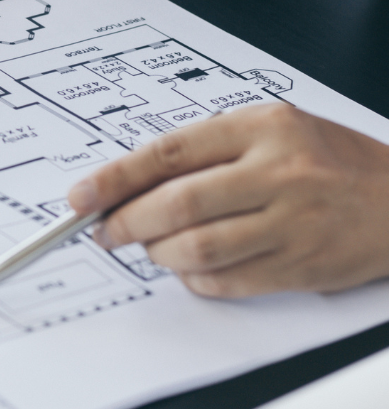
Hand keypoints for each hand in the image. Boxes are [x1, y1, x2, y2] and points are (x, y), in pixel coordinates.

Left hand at [67, 104, 388, 296]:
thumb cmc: (328, 159)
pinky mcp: (300, 266)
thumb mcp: (270, 129)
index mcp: (262, 127)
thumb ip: (206, 149)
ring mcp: (291, 222)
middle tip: (104, 230)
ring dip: (158, 253)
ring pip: (198, 248)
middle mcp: (277, 172)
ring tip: (150, 246)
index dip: (115, 178)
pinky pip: (227, 281)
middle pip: (178, 204)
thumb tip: (130, 181)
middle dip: (127, 222)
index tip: (80, 196)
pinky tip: (190, 267)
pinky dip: (195, 279)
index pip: (169, 153)